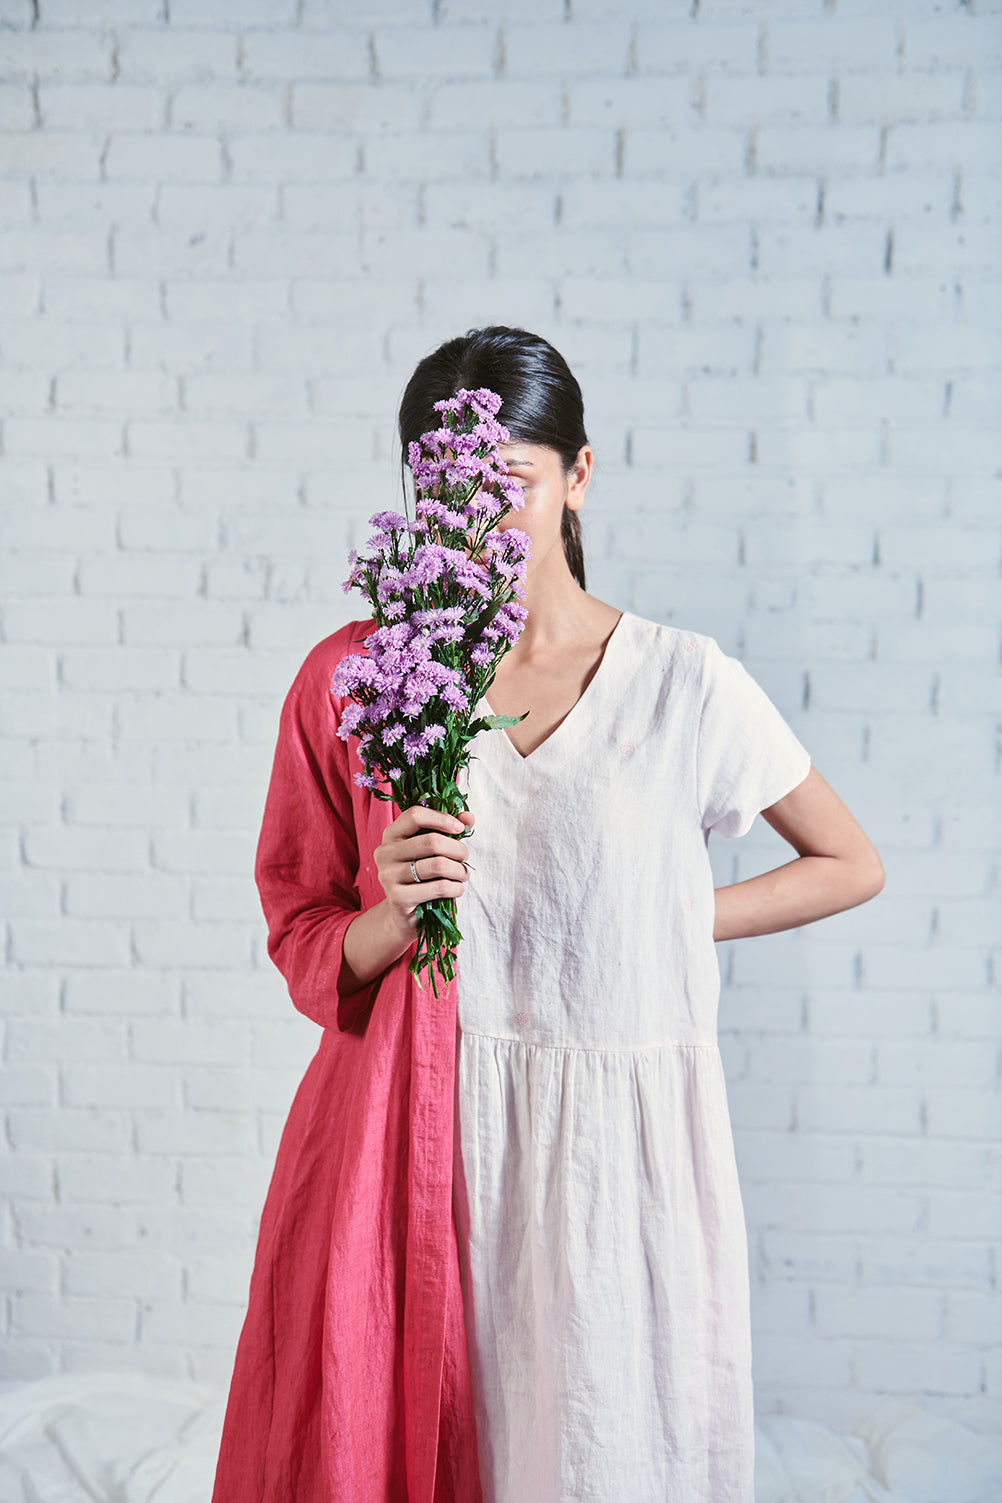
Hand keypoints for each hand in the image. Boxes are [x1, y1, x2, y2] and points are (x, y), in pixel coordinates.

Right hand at [374, 804, 475, 937]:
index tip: (460, 829)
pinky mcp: (398, 898)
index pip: (415, 815)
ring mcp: (389, 876)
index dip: (442, 818)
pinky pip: (439, 888)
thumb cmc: (422, 876)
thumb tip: (468, 816)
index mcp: (391, 835)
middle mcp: (385, 853)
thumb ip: (449, 829)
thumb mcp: (432, 850)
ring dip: (460, 870)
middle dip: (458, 849)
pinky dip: (456, 888)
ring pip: (438, 865)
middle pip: (431, 841)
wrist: (404, 914)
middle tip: (465, 857)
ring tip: (463, 875)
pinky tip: (456, 889)